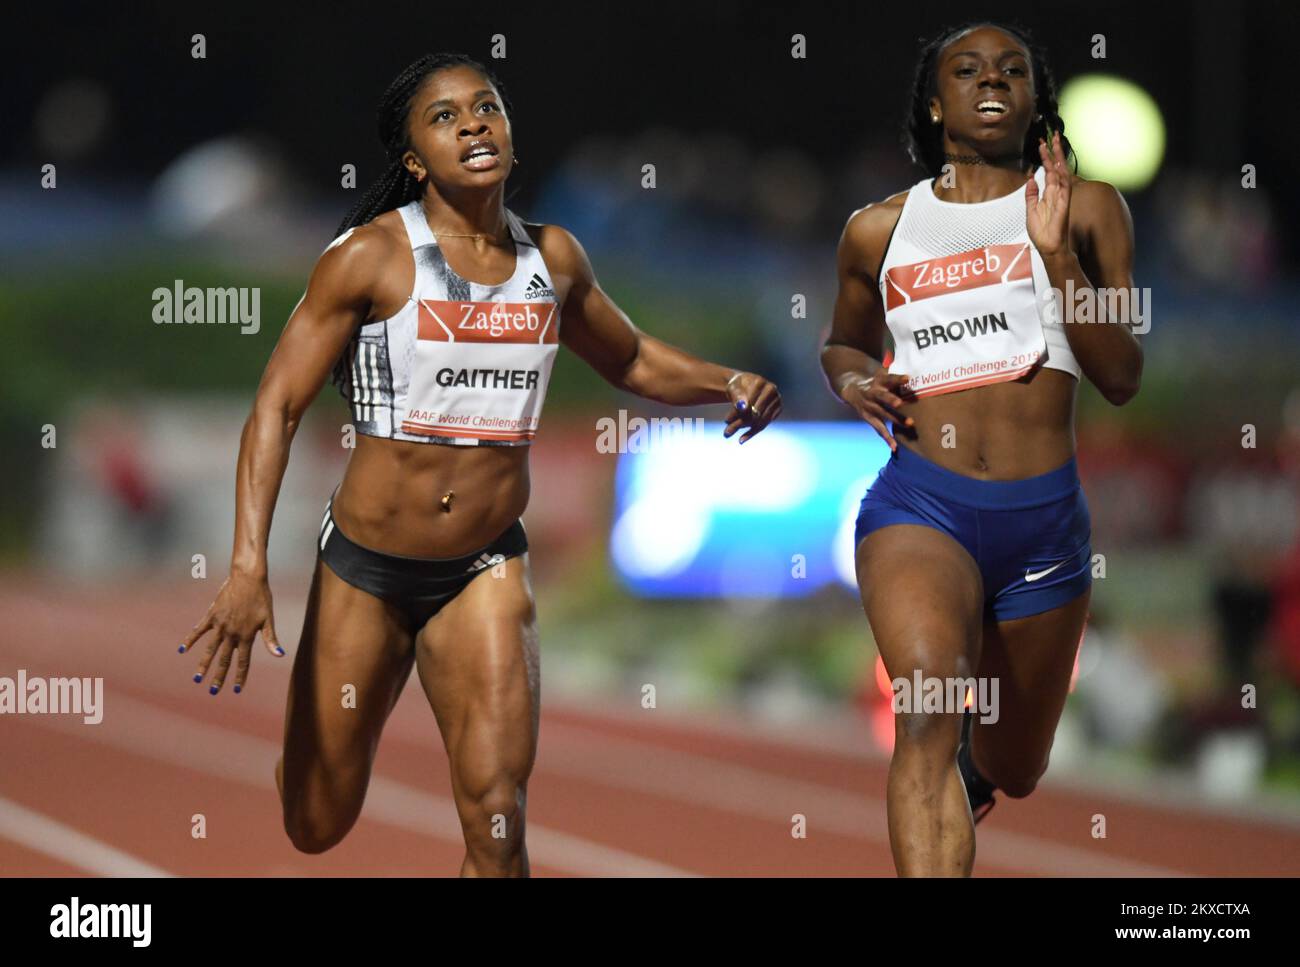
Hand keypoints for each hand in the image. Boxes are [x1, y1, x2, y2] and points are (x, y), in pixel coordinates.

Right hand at [180, 567, 283, 694]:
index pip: (243, 661)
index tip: (236, 690)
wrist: (248, 578)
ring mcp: (220, 625)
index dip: (240, 676)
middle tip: (213, 692)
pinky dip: (190, 640)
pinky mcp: (211, 615)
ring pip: (210, 649)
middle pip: (225, 660)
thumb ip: (271, 639)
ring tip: (197, 679)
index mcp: (247, 636)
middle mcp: (232, 633)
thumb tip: (281, 655)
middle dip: (219, 677)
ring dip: (203, 665)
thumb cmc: (262, 597)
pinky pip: (198, 630)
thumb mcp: (269, 618)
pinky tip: (182, 650)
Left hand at [723, 371, 781, 443]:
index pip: (749, 402)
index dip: (738, 412)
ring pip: (760, 420)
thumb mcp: (733, 388)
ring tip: (729, 434)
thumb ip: (737, 396)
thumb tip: (743, 407)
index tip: (726, 421)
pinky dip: (752, 432)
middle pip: (755, 412)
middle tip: (726, 433)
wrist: (745, 386)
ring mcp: (776, 400)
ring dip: (744, 429)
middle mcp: (771, 390)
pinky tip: (742, 439)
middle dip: (740, 423)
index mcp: (759, 382)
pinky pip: (764, 424)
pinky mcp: (777, 410)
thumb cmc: (737, 387)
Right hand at [840, 372, 913, 451]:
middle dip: (890, 400)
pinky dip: (887, 438)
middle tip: (900, 403)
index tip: (908, 378)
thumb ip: (896, 374)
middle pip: (882, 397)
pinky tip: (894, 446)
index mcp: (878, 381)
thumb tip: (909, 367)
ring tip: (910, 423)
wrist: (852, 390)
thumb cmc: (875, 382)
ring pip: (883, 413)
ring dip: (895, 419)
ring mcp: (870, 407)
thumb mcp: (882, 374)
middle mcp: (872, 394)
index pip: (888, 379)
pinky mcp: (869, 418)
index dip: (897, 379)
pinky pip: (878, 429)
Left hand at [1026, 131, 1071, 258]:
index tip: (1041, 145)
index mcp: (1048, 194)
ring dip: (1058, 157)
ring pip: (1061, 172)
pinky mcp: (1064, 203)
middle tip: (1051, 136)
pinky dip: (1062, 174)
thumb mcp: (1030, 210)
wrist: (1048, 247)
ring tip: (1055, 142)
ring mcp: (1061, 196)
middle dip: (1053, 152)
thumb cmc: (1041, 232)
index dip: (1045, 158)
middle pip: (1056, 167)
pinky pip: (1064, 185)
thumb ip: (1031, 195)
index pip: (1048, 171)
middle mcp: (1056, 192)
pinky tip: (1059, 163)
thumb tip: (1030, 180)